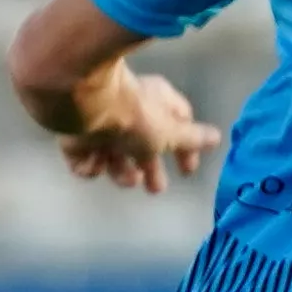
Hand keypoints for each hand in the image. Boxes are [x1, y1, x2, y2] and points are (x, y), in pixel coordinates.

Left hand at [52, 68, 214, 192]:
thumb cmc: (135, 115)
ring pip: (113, 156)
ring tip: (128, 177)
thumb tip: (217, 137)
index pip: (177, 124)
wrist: (84, 105)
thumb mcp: (171, 132)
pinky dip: (91, 165)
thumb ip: (192, 139)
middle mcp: (127, 112)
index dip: (184, 149)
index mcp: (155, 102)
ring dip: (121, 172)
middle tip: (155, 189)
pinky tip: (96, 162)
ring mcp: (99, 124)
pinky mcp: (74, 136)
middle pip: (142, 145)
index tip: (187, 172)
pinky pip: (85, 159)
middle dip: (150, 169)